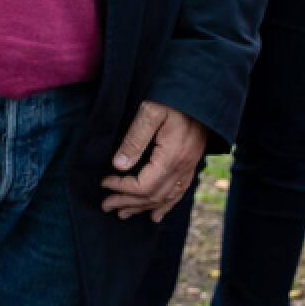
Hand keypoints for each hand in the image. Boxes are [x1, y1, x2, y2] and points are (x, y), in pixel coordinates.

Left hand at [99, 100, 206, 220]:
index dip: (121, 188)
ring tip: (124, 214)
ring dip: (143, 208)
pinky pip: (180, 192)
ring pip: (166, 197)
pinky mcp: (191, 163)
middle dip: (127, 203)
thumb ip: (134, 140)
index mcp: (172, 157)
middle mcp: (183, 167)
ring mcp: (190, 166)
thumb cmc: (173, 98)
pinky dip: (166, 205)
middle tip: (106, 206)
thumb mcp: (150, 112)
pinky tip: (156, 214)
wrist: (200, 91)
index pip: (143, 185)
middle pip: (153, 196)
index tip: (104, 183)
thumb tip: (118, 166)